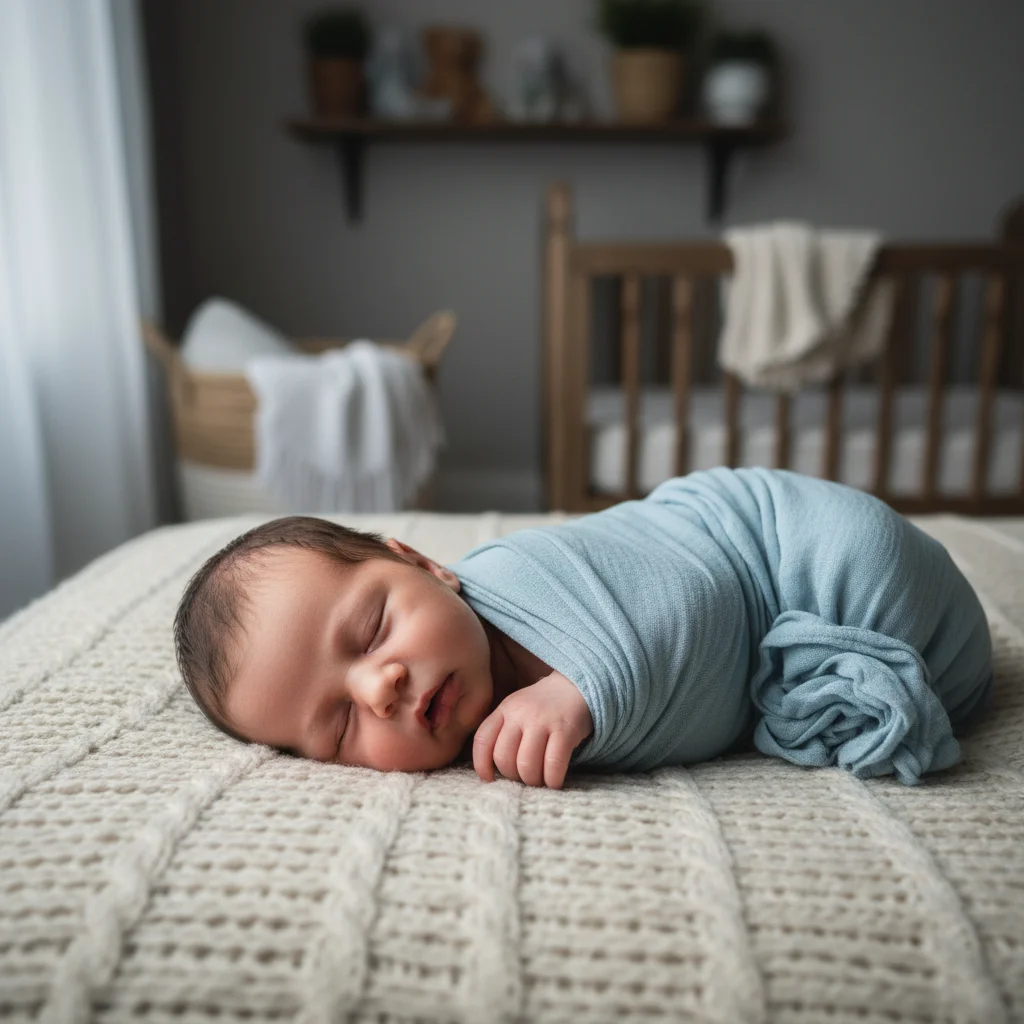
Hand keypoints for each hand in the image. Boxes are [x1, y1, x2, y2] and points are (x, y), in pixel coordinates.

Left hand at [473, 670, 592, 788]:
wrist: (577, 687)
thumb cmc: (543, 707)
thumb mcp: (517, 709)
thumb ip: (503, 731)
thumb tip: (490, 769)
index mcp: (505, 709)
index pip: (483, 740)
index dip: (481, 764)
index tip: (489, 778)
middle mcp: (520, 714)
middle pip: (504, 758)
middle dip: (513, 776)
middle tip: (525, 777)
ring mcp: (542, 721)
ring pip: (526, 765)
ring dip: (532, 781)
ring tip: (540, 780)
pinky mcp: (565, 730)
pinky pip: (552, 765)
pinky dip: (552, 780)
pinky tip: (554, 782)